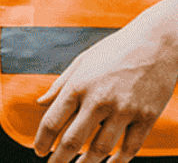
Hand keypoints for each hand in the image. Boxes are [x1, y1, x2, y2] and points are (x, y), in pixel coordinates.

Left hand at [34, 20, 177, 162]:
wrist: (155, 43)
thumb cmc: (113, 51)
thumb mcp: (82, 62)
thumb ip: (60, 85)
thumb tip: (40, 104)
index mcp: (78, 85)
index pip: (53, 121)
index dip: (43, 140)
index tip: (38, 151)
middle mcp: (99, 100)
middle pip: (74, 140)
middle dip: (60, 159)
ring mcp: (124, 110)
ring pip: (101, 149)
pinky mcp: (146, 117)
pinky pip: (130, 148)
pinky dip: (118, 162)